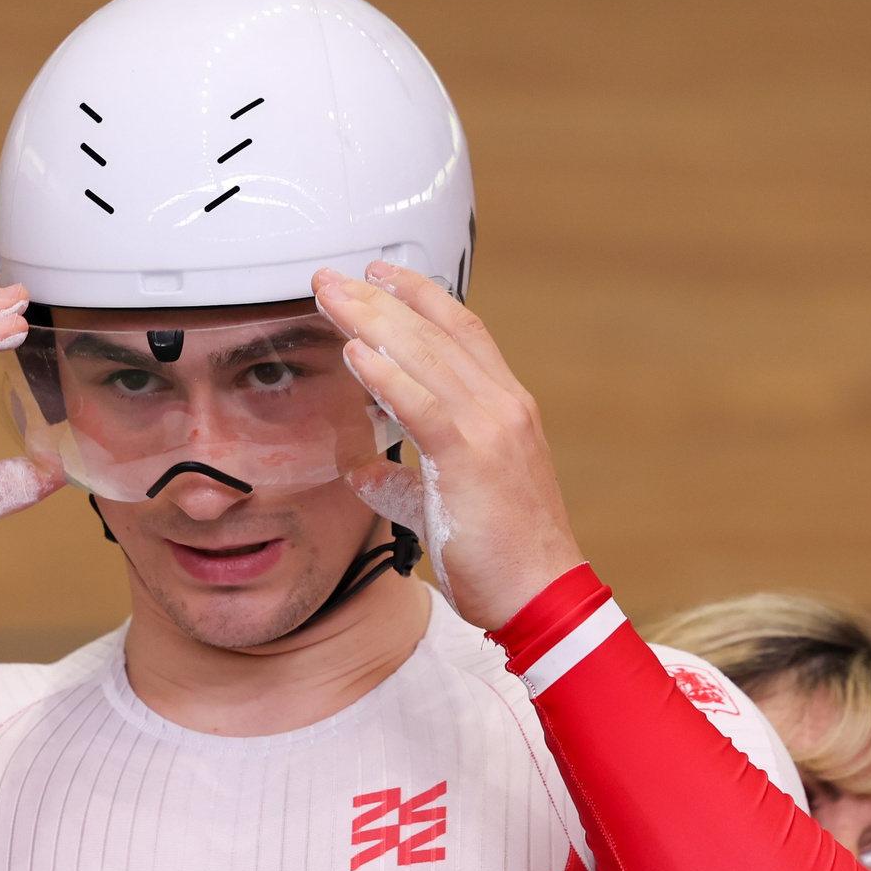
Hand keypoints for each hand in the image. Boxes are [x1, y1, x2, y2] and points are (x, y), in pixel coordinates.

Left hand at [312, 262, 583, 629]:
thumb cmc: (501, 555)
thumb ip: (403, 482)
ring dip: (372, 321)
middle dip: (380, 298)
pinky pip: (421, 405)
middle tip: (333, 276)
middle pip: (436, 332)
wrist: (540, 595)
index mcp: (504, 409)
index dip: (419, 297)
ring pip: (425, 357)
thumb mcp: (443, 506)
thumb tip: (364, 472)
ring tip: (330, 296)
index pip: (461, 332)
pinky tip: (353, 353)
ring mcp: (491, 428)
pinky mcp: (470, 458)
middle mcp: (502, 406)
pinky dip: (385, 375)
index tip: (380, 275)